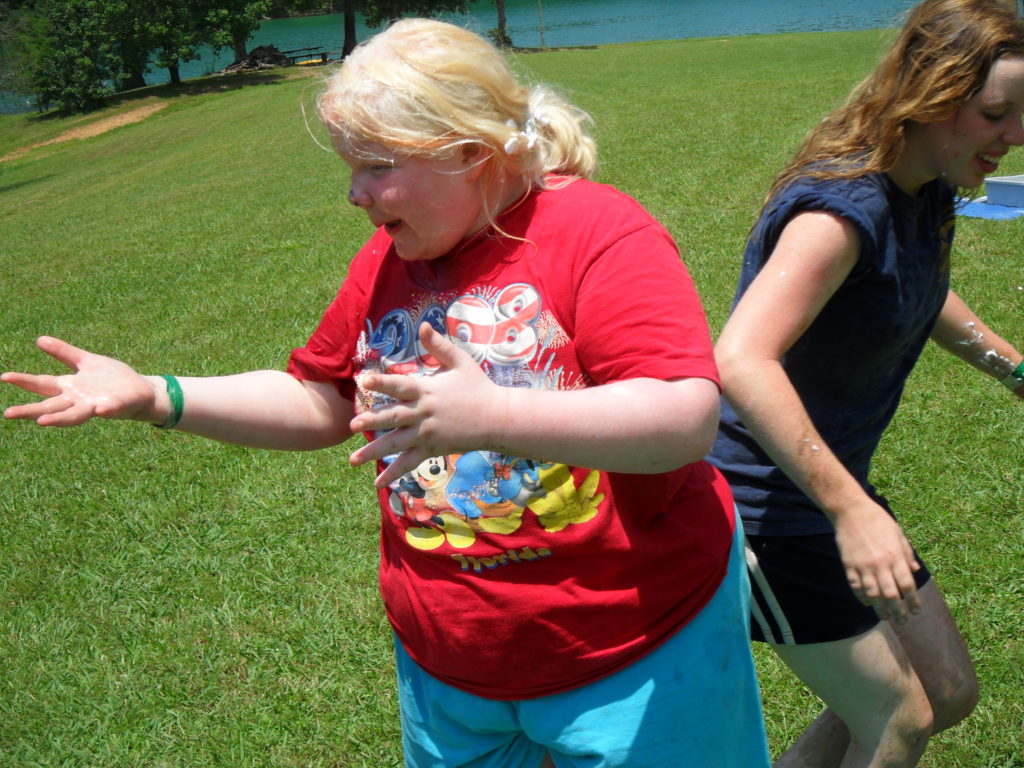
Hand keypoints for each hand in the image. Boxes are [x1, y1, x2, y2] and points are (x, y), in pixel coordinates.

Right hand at [2, 336, 158, 426]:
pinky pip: (108, 409)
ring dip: (59, 419)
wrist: (141, 390)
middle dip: (29, 410)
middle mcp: (78, 400)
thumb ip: (65, 353)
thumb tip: (39, 339)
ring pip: (73, 415)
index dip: (24, 380)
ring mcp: (94, 405)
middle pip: (50, 407)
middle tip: (8, 413)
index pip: (42, 384)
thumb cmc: (112, 379)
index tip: (4, 377)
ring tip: (42, 422)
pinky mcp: (114, 407)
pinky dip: (103, 410)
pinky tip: (99, 409)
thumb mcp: (87, 361)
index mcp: (70, 387)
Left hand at [348, 324, 504, 487]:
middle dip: (372, 421)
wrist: (497, 418)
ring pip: (396, 443)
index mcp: (427, 390)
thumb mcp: (461, 362)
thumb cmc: (478, 387)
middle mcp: (423, 413)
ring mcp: (427, 433)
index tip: (364, 381)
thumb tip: (424, 324)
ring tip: (353, 460)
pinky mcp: (432, 449)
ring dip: (374, 452)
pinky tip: (378, 483)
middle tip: (351, 425)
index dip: (382, 382)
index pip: (400, 385)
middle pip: (393, 417)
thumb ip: (439, 345)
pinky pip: (409, 462)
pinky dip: (394, 473)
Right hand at [834, 501, 921, 623]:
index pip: (907, 584)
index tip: (915, 611)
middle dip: (897, 611)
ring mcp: (863, 565)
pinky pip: (855, 586)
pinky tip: (866, 603)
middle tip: (902, 622)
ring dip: (879, 609)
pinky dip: (861, 597)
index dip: (912, 601)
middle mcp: (880, 563)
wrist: (851, 510)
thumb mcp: (898, 534)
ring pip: (873, 594)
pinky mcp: (849, 564)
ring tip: (884, 618)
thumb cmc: (877, 520)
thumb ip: (907, 552)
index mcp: (895, 555)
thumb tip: (915, 569)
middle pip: (891, 594)